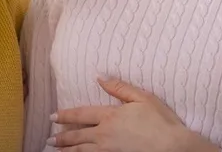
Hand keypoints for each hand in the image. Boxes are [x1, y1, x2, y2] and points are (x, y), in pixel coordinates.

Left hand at [48, 78, 220, 151]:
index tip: (53, 116)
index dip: (65, 115)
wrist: (171, 146)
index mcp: (110, 116)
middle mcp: (104, 134)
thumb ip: (120, 88)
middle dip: (62, 136)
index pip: (82, 114)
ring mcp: (108, 150)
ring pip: (81, 151)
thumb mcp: (143, 97)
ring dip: (67, 150)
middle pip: (77, 135)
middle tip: (50, 138)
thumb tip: (100, 78)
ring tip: (56, 150)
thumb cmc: (161, 121)